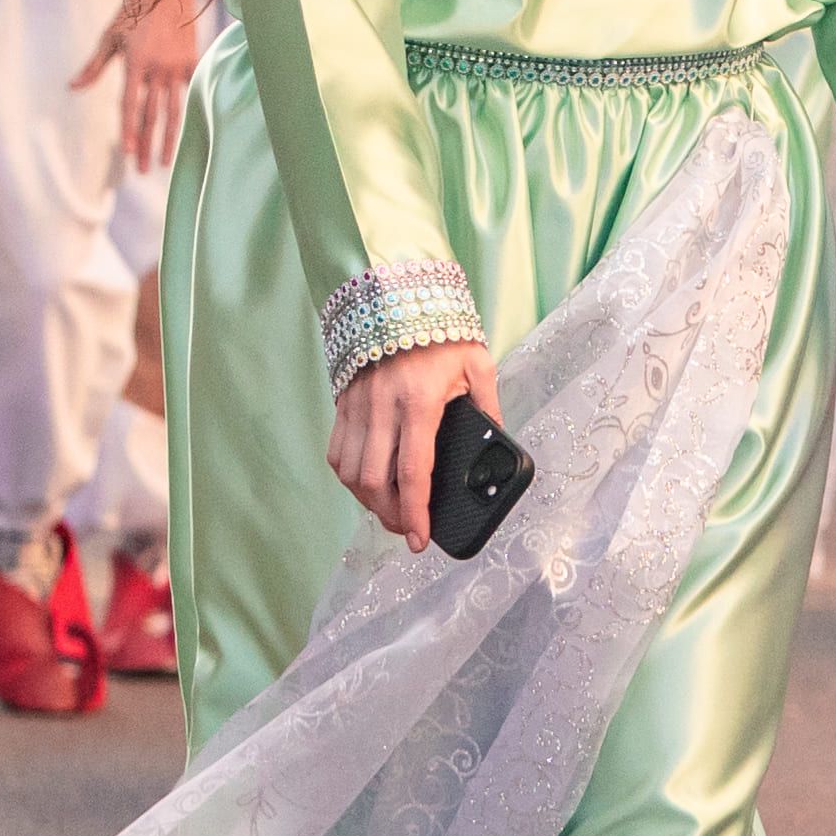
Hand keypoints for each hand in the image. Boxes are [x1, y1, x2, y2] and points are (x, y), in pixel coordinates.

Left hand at [71, 0, 204, 177]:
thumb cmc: (135, 10)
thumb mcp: (110, 37)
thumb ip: (94, 67)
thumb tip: (72, 88)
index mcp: (136, 64)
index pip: (131, 106)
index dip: (128, 130)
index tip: (127, 152)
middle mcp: (159, 69)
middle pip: (152, 115)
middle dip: (146, 144)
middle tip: (143, 169)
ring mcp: (179, 67)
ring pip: (174, 111)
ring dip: (168, 138)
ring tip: (165, 161)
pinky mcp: (194, 62)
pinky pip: (190, 93)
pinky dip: (187, 113)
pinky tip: (187, 132)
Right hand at [329, 342, 486, 545]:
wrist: (395, 295)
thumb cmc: (443, 331)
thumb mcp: (478, 365)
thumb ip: (488, 406)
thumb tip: (498, 441)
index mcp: (420, 402)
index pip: (413, 472)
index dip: (415, 512)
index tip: (420, 539)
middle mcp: (382, 408)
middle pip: (374, 481)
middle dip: (390, 515)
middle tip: (408, 530)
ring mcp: (357, 406)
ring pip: (350, 472)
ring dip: (367, 500)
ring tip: (390, 512)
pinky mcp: (342, 403)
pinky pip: (337, 452)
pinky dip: (349, 476)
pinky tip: (367, 484)